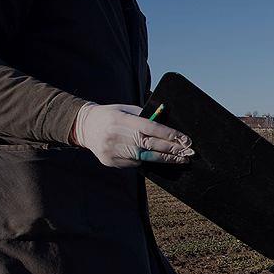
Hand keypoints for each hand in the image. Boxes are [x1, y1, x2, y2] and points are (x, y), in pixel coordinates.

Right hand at [71, 103, 194, 167]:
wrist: (84, 127)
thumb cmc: (111, 115)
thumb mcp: (125, 109)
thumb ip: (144, 116)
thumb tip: (166, 125)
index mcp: (121, 120)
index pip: (150, 128)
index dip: (170, 135)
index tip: (185, 140)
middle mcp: (116, 136)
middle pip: (150, 145)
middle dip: (172, 150)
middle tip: (189, 153)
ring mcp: (112, 151)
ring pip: (144, 157)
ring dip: (164, 159)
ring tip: (181, 160)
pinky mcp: (111, 162)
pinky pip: (134, 163)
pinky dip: (147, 161)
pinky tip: (159, 160)